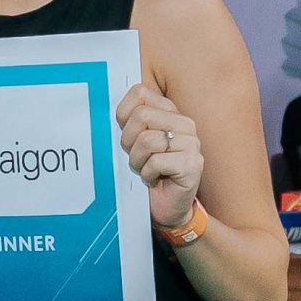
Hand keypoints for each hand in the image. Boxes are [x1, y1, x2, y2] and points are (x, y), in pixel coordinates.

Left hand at [115, 83, 202, 230]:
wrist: (166, 207)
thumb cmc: (148, 172)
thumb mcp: (133, 141)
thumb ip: (128, 120)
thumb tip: (108, 104)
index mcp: (170, 112)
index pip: (139, 93)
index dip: (124, 117)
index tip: (129, 136)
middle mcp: (185, 124)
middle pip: (141, 116)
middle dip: (129, 142)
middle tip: (137, 158)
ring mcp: (191, 143)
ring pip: (147, 140)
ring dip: (137, 162)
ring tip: (146, 170)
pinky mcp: (192, 164)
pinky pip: (155, 162)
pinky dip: (147, 175)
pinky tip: (154, 180)